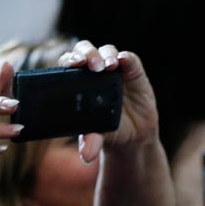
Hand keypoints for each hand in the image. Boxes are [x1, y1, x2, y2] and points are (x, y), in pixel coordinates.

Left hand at [59, 40, 160, 163]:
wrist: (134, 137)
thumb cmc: (109, 132)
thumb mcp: (98, 136)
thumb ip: (91, 141)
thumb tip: (87, 155)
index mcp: (79, 82)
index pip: (70, 63)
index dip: (69, 60)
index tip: (71, 65)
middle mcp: (95, 71)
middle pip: (85, 50)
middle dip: (85, 53)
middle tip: (88, 63)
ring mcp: (115, 69)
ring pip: (106, 50)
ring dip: (104, 55)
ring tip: (107, 66)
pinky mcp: (134, 71)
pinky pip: (129, 58)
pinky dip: (125, 57)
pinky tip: (122, 62)